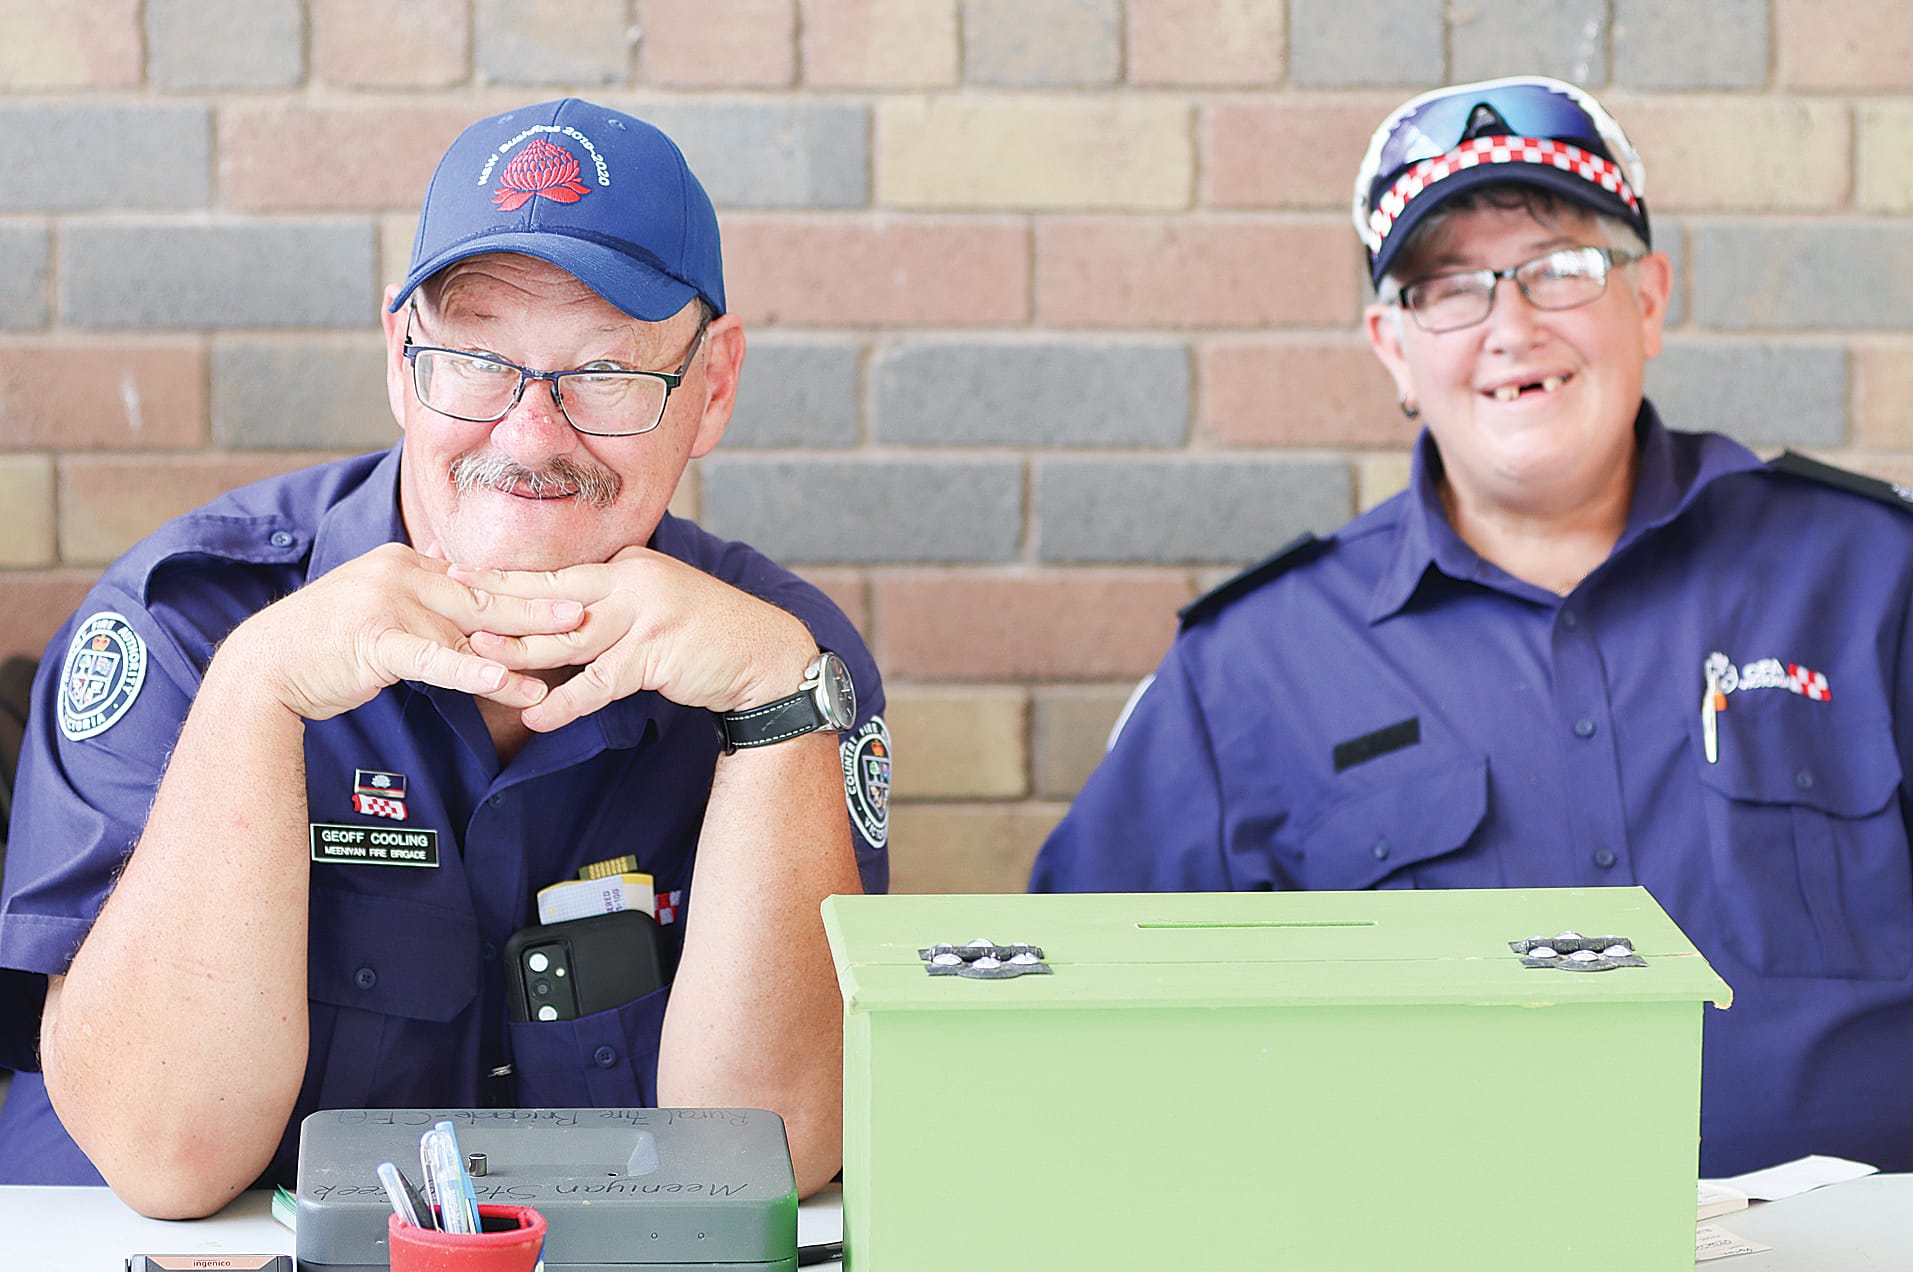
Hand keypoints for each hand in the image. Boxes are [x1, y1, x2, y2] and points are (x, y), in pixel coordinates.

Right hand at [227, 542, 587, 720]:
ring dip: (519, 649)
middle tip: (588, 612)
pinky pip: (434, 657)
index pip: (478, 581)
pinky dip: (471, 668)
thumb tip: (456, 574)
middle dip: (540, 607)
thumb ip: (418, 591)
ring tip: (564, 656)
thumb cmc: (324, 643)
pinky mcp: (375, 640)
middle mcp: (401, 573)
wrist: (265, 667)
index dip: (524, 592)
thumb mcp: (376, 604)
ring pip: (468, 629)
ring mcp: (388, 603)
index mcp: (406, 562)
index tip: (570, 594)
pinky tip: (505, 677)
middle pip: (484, 597)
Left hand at [447, 547, 817, 731]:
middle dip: (496, 600)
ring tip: (476, 659)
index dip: (508, 577)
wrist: (765, 655)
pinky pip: (599, 681)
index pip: (556, 573)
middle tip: (448, 600)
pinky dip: (565, 703)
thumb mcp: (656, 604)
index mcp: (627, 565)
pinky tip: (536, 717)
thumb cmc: (707, 635)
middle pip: (551, 594)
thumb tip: (562, 615)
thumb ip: (612, 605)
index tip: (462, 574)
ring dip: (520, 650)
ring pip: (567, 634)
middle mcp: (632, 580)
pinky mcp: (656, 652)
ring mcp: (645, 613)